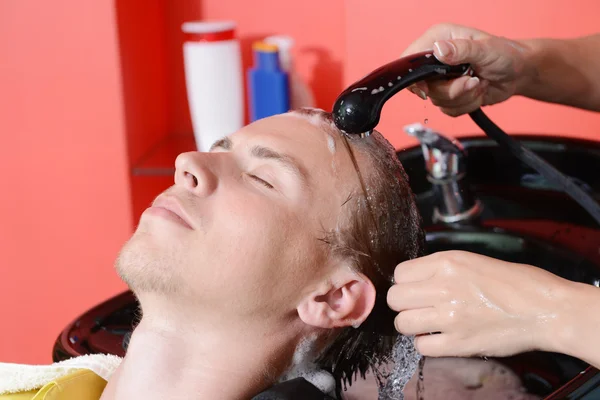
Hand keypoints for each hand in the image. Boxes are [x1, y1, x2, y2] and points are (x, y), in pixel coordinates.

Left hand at [387, 250, 575, 357]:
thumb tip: (415, 279)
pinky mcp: (459, 343)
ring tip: (428, 323)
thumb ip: (441, 268)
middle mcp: (443, 287)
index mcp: (447, 262)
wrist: (546, 310)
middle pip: (395, 298)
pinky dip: (427, 344)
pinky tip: (440, 338)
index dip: (406, 282)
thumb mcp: (473, 260)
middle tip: (420, 307)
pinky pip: (421, 347)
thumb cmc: (516, 283)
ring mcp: (449, 317)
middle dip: (404, 303)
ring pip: (402, 323)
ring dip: (412, 324)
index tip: (416, 288)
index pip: (400, 273)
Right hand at [401, 23, 529, 115]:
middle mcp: (436, 59)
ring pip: (437, 100)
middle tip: (472, 80)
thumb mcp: (485, 49)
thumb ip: (461, 50)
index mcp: (438, 40)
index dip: (414, 77)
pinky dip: (466, 105)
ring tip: (479, 83)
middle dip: (450, 90)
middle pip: (423, 86)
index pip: (409, 59)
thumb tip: (439, 50)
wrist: (519, 73)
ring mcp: (442, 79)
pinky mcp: (450, 95)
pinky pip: (448, 110)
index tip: (430, 86)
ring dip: (462, 97)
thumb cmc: (505, 54)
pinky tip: (478, 92)